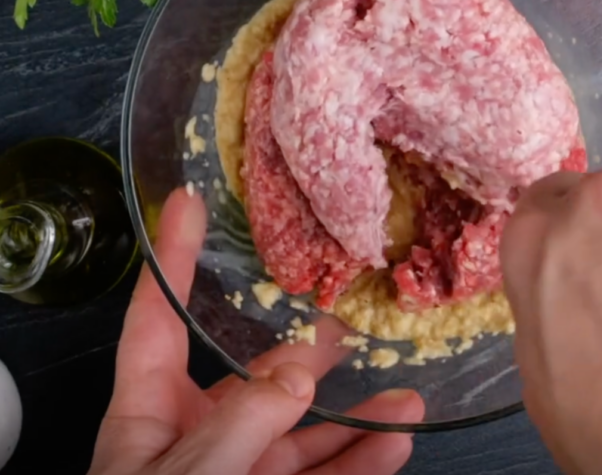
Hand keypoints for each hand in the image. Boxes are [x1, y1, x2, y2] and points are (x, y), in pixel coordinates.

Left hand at [89, 188, 423, 474]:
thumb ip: (240, 418)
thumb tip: (299, 368)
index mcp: (149, 418)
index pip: (156, 319)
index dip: (169, 257)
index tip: (185, 203)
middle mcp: (196, 441)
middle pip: (254, 378)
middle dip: (300, 351)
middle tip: (338, 322)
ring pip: (302, 435)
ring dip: (353, 415)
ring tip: (402, 392)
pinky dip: (361, 463)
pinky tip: (395, 443)